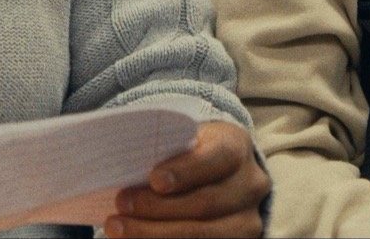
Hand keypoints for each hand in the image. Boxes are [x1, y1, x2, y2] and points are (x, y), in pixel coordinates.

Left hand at [106, 121, 269, 237]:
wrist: (215, 175)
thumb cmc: (187, 153)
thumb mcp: (181, 140)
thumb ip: (163, 147)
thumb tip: (122, 162)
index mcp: (236, 146)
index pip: (217, 158)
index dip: (186, 171)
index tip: (154, 180)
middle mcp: (250, 184)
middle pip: (205, 203)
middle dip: (157, 207)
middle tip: (121, 204)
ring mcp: (247, 218)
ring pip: (203, 234)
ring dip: (155, 233)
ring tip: (119, 228)